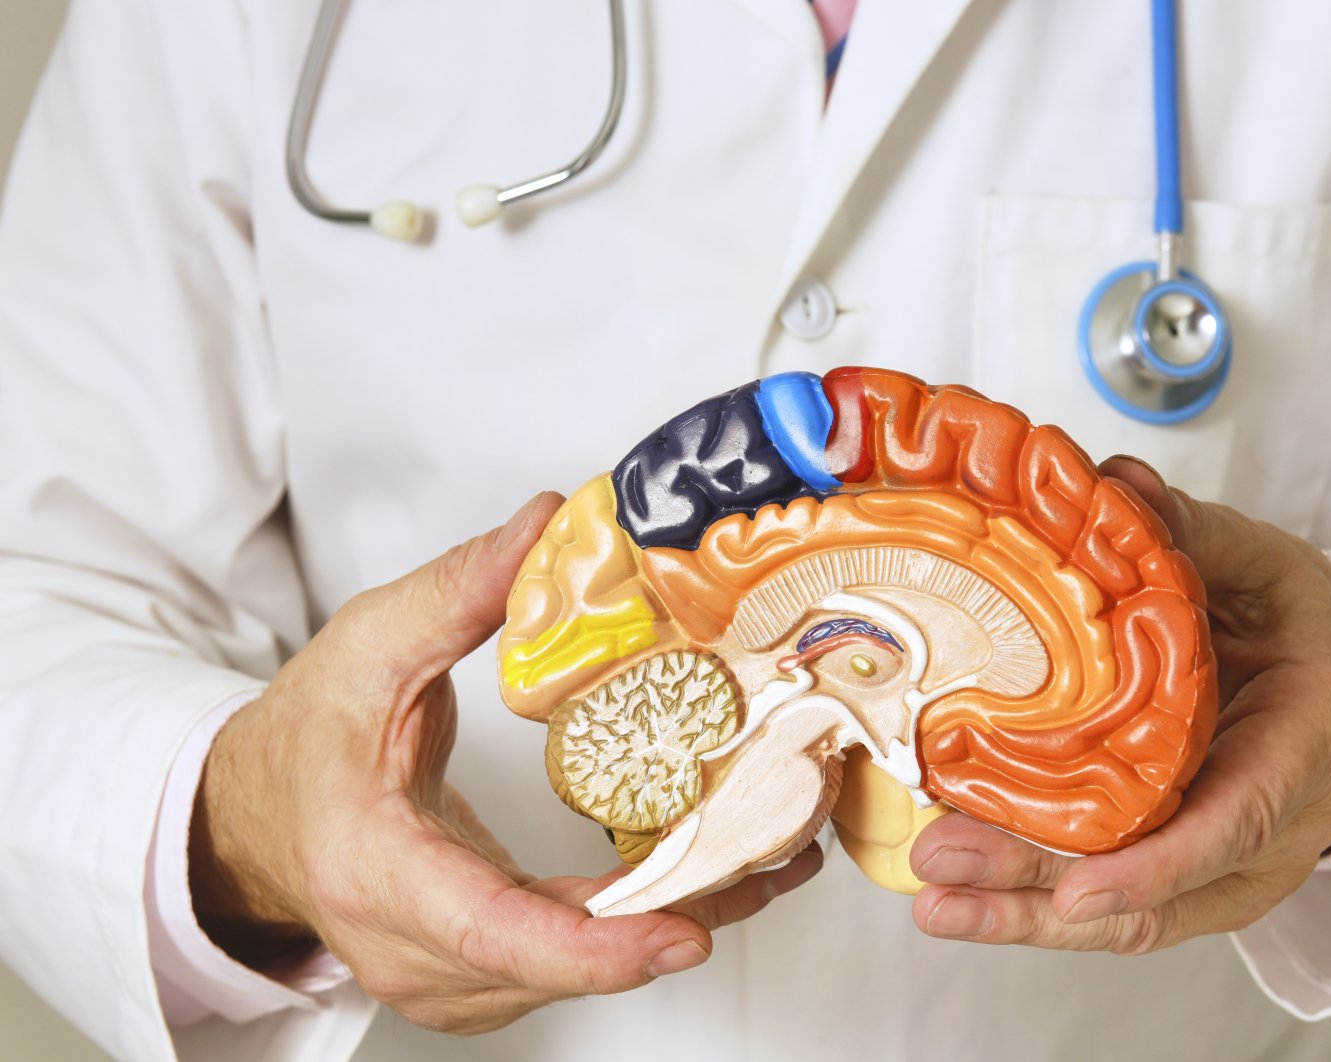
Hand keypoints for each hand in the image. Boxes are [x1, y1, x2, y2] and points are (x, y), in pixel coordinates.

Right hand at [189, 493, 822, 1033]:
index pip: (496, 936)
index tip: (686, 929)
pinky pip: (577, 959)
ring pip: (583, 968)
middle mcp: (417, 952)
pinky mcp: (483, 975)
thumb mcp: (368, 645)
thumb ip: (457, 588)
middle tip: (779, 853)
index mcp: (380, 874)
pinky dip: (647, 922)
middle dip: (681, 912)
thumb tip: (547, 523)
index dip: (598, 945)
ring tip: (772, 858)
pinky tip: (717, 875)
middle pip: (565, 958)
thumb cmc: (302, 742)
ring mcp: (451, 977)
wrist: (259, 818)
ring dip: (680, 916)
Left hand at [908, 457, 1330, 954]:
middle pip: (1161, 888)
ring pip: (1128, 915)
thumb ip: (1197, 535)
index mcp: (1307, 741)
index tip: (1080, 892)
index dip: (1160, 865)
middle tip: (949, 875)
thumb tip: (1116, 482)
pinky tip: (960, 892)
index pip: (1238, 818)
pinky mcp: (1186, 876)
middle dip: (1047, 890)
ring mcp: (1230, 865)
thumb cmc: (1298, 623)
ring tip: (937, 902)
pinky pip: (1109, 900)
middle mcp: (1273, 827)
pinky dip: (1034, 901)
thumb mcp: (1266, 565)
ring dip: (1025, 912)